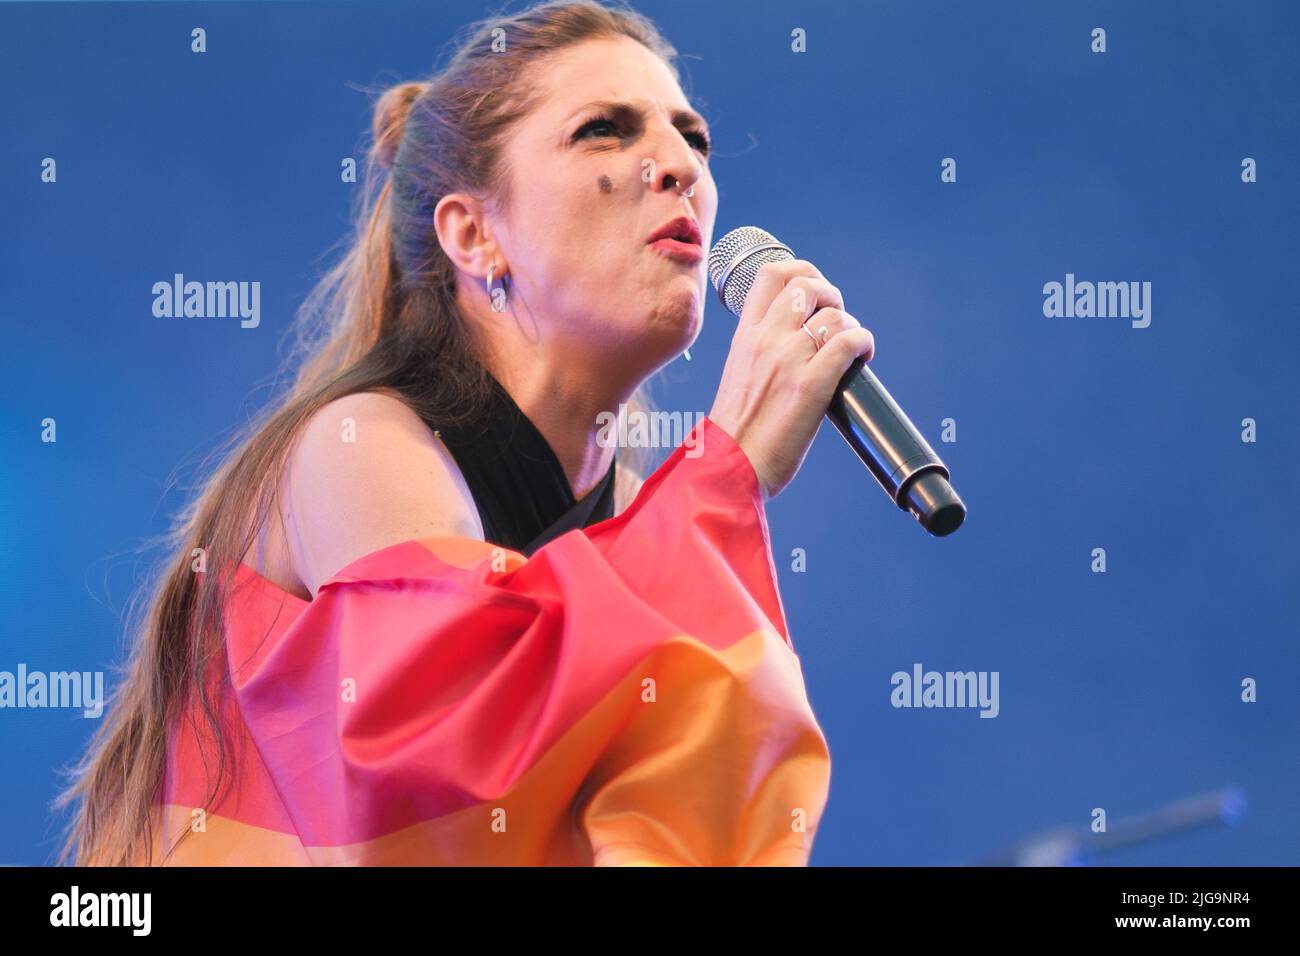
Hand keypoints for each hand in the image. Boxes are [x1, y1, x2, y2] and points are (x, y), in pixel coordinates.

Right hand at [708, 259, 874, 499]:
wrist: (730, 467)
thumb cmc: (736, 433)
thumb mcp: (739, 375)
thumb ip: (761, 352)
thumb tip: (796, 344)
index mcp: (745, 336)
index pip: (770, 275)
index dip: (800, 271)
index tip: (813, 292)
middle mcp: (765, 340)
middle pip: (806, 284)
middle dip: (831, 295)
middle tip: (836, 320)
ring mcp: (788, 360)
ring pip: (833, 314)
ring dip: (850, 326)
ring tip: (849, 348)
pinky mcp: (811, 384)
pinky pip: (848, 341)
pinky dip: (863, 343)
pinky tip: (862, 357)